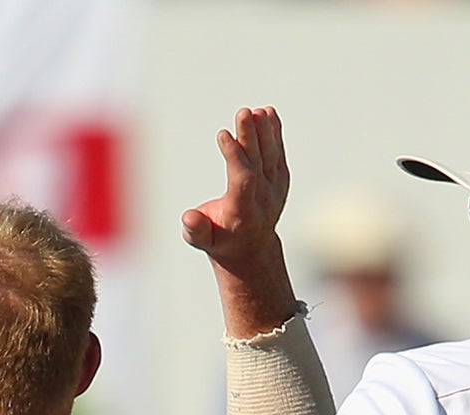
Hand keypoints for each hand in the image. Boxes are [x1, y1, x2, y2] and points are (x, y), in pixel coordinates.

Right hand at [182, 106, 288, 268]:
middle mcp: (263, 199)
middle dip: (251, 137)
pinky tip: (268, 113)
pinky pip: (278, 152)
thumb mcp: (201, 240)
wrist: (250, 247)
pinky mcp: (280, 179)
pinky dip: (274, 133)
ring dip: (264, 131)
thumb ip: (195, 229)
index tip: (223, 134)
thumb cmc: (219, 240)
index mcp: (243, 213)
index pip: (243, 179)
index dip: (234, 156)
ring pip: (271, 155)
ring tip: (256, 111)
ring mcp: (275, 188)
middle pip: (259, 162)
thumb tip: (189, 217)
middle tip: (243, 112)